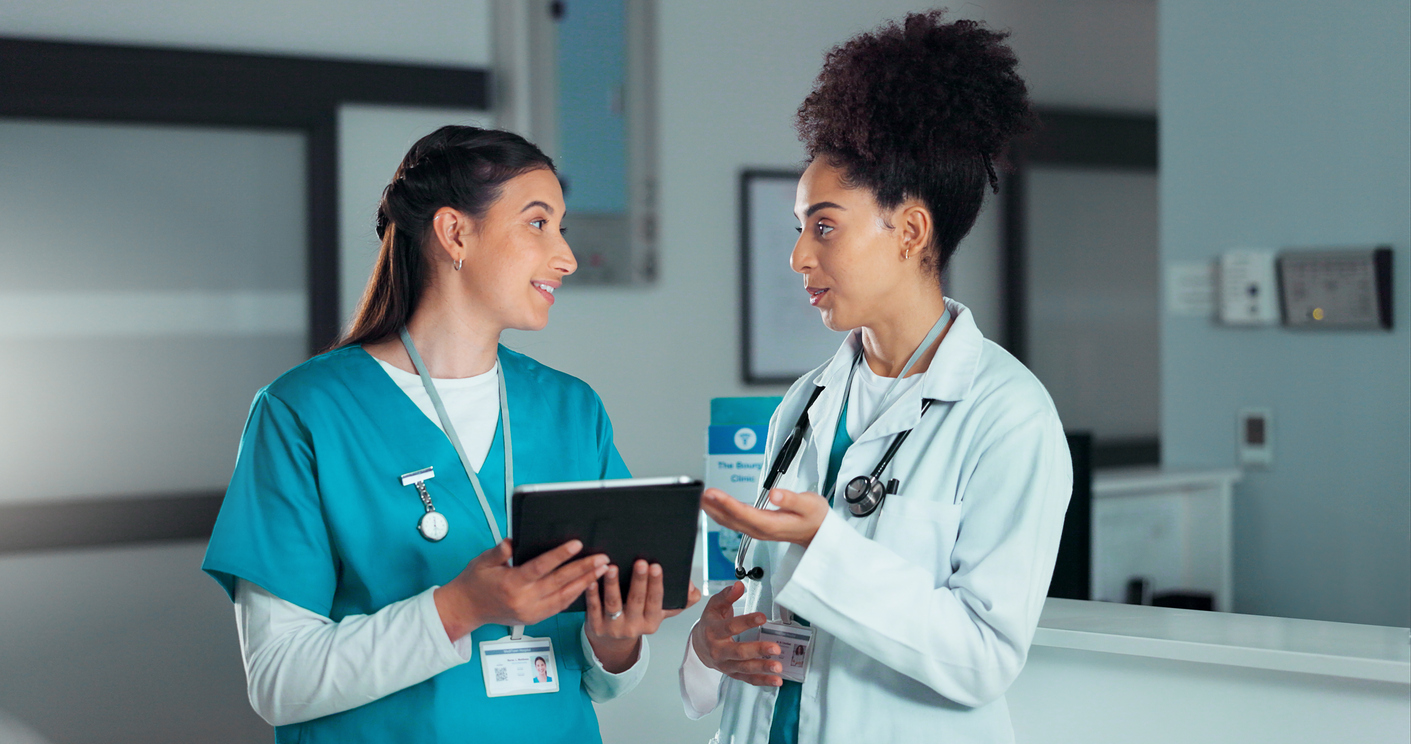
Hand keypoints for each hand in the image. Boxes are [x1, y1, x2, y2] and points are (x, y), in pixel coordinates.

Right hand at [434, 539, 608, 640]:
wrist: (466, 610)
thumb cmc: (474, 583)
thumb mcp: (482, 561)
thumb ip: (500, 551)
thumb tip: (513, 540)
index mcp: (511, 584)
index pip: (541, 567)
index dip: (560, 555)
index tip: (577, 544)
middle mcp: (524, 600)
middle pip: (559, 583)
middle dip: (583, 569)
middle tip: (602, 558)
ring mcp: (531, 612)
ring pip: (564, 597)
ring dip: (585, 583)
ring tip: (602, 570)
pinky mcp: (534, 619)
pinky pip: (559, 607)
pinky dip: (575, 595)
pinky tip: (587, 584)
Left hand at [584, 560, 702, 672]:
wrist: (612, 642)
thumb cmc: (639, 618)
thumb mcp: (661, 612)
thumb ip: (681, 600)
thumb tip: (693, 589)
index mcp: (651, 623)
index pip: (656, 602)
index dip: (655, 584)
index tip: (656, 566)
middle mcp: (633, 627)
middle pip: (636, 601)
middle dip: (639, 581)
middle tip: (640, 561)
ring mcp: (613, 628)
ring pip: (613, 604)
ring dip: (613, 585)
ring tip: (613, 567)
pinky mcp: (595, 627)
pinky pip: (593, 609)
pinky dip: (592, 594)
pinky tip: (592, 580)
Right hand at [690, 581, 781, 686]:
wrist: (699, 645)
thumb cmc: (710, 624)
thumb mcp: (715, 606)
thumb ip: (727, 595)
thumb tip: (739, 586)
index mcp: (713, 632)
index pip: (730, 627)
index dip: (746, 622)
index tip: (762, 617)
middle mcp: (718, 651)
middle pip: (738, 652)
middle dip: (758, 650)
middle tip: (775, 648)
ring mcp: (726, 665)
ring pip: (744, 668)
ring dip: (762, 668)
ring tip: (778, 667)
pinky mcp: (733, 673)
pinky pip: (748, 679)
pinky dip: (763, 681)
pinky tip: (776, 680)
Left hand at [701, 487, 829, 547]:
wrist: (818, 533)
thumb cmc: (815, 518)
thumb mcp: (809, 504)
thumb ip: (791, 499)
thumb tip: (775, 494)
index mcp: (773, 525)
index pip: (745, 514)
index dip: (727, 504)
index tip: (713, 494)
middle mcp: (761, 530)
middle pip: (732, 519)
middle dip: (715, 506)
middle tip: (700, 494)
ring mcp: (757, 531)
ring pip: (730, 522)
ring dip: (714, 511)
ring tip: (701, 498)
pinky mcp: (756, 528)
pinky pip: (734, 522)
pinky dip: (721, 514)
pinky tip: (713, 507)